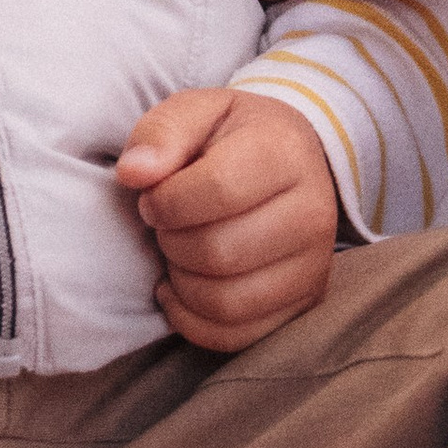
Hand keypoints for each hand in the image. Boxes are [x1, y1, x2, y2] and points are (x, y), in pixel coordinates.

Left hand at [116, 89, 339, 351]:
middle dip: (171, 241)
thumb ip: (161, 133)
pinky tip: (180, 287)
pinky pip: (236, 336)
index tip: (153, 197)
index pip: (216, 190)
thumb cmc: (230, 137)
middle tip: (166, 224)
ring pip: (226, 302)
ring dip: (181, 281)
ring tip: (178, 251)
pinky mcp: (304, 303)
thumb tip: (133, 174)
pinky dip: (193, 319)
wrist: (287, 160)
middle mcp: (313, 213)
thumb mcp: (195, 111)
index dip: (165, 201)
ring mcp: (314, 265)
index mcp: (285, 152)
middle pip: (219, 253)